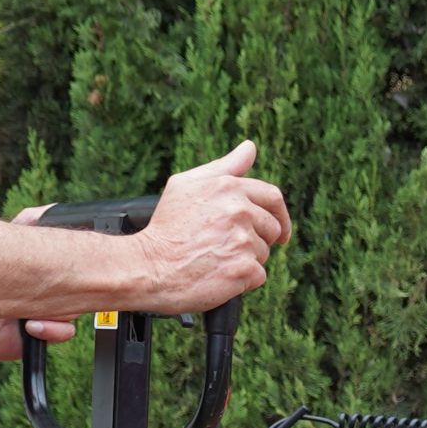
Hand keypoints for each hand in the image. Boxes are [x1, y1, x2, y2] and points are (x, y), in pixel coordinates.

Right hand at [122, 141, 290, 316]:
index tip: (279, 230)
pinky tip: (219, 275)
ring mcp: (242, 240)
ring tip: (217, 260)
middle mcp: (239, 211)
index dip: (279, 214)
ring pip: (264, 253)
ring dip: (247, 259)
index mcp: (228, 187)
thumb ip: (224, 167)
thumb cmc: (166, 227)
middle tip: (231, 248)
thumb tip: (250, 147)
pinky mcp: (243, 268)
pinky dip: (243, 280)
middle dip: (258, 239)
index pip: (272, 197)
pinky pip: (258, 275)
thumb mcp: (186, 186)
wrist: (148, 266)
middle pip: (272, 228)